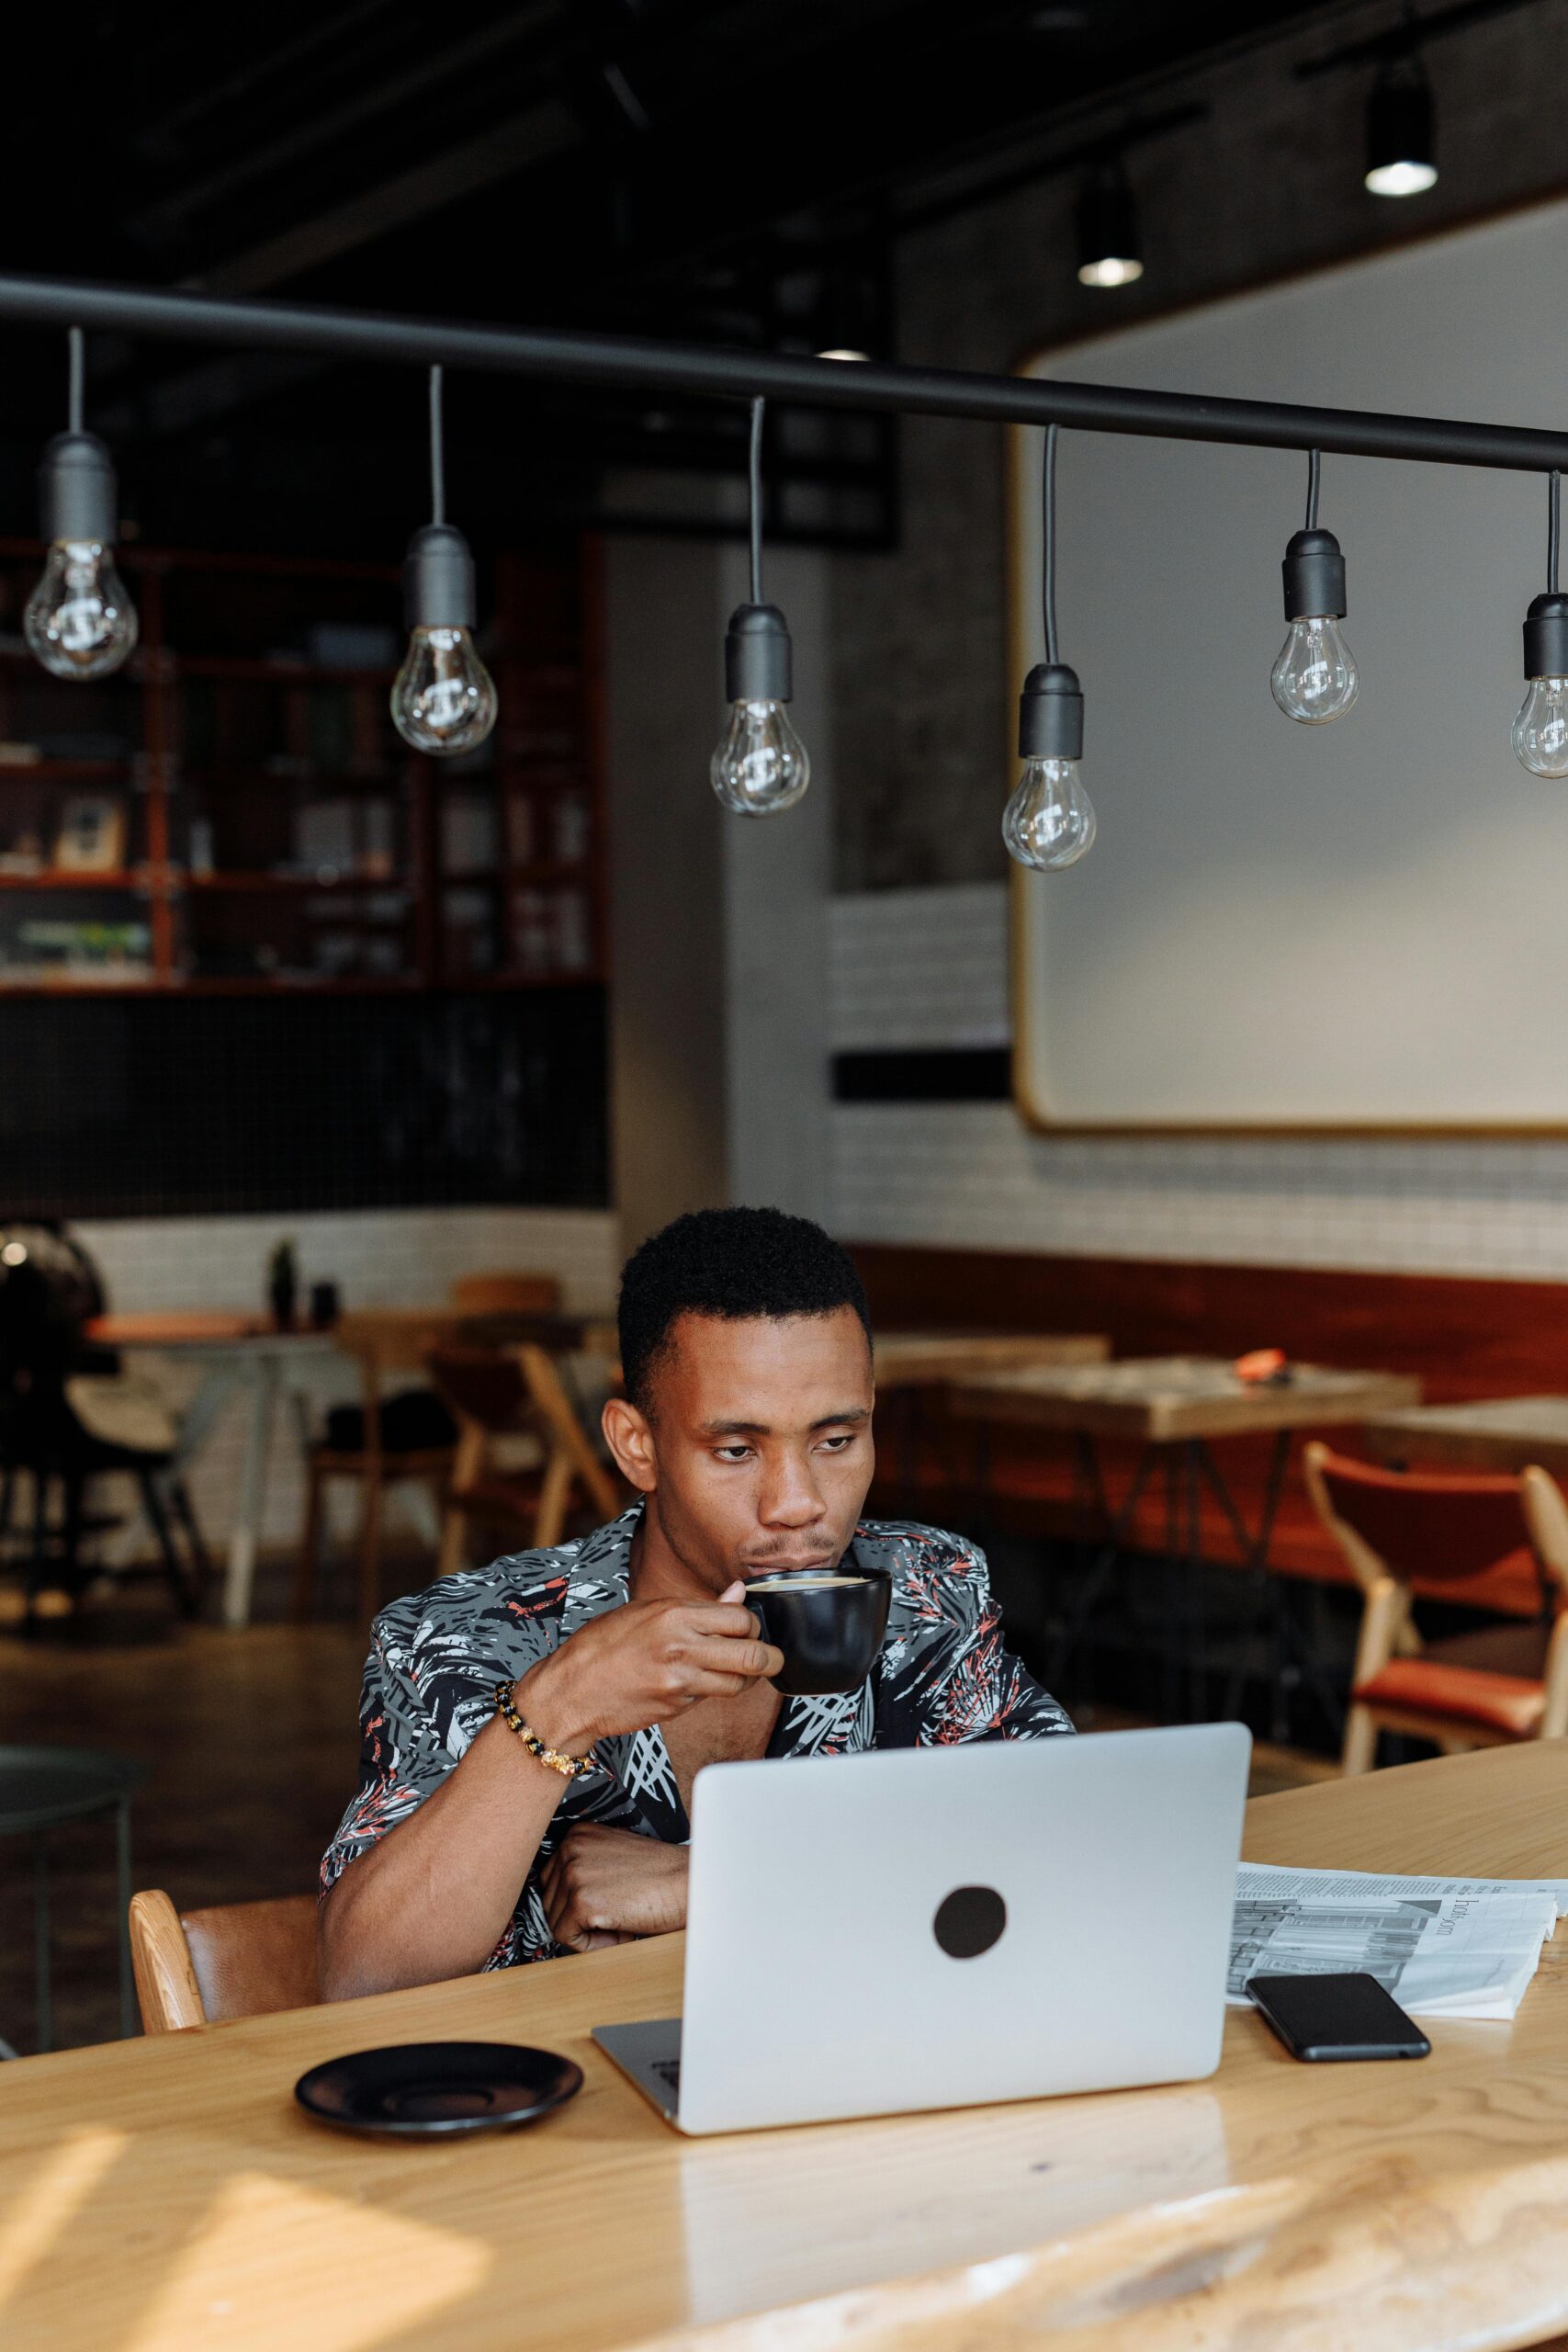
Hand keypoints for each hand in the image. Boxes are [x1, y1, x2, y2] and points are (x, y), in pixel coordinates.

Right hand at [518, 1579, 781, 1749]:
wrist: (570, 1692)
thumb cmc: (600, 1647)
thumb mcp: (644, 1611)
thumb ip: (696, 1607)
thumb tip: (737, 1595)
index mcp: (674, 1614)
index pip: (741, 1618)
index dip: (753, 1625)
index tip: (750, 1628)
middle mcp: (682, 1646)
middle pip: (753, 1654)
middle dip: (770, 1658)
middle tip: (772, 1658)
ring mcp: (681, 1680)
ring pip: (739, 1683)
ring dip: (746, 1680)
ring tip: (740, 1673)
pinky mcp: (677, 1706)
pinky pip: (710, 1697)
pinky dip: (712, 1691)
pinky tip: (697, 1682)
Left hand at [539, 1823, 688, 1951]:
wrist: (690, 1884)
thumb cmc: (660, 1877)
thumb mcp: (613, 1856)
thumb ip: (585, 1866)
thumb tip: (558, 1898)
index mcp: (577, 1833)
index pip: (551, 1880)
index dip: (576, 1901)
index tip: (607, 1902)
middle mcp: (570, 1847)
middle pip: (550, 1901)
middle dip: (580, 1918)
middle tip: (618, 1913)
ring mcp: (574, 1873)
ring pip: (556, 1922)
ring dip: (588, 1931)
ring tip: (622, 1920)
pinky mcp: (581, 1902)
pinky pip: (567, 1939)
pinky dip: (593, 1945)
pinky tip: (621, 1931)